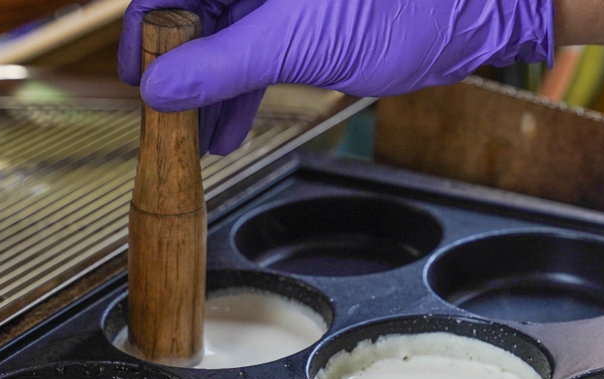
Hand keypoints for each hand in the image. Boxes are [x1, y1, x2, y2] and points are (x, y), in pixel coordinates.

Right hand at [118, 0, 553, 154]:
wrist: (469, 8)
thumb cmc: (397, 7)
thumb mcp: (294, 41)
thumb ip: (221, 65)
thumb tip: (158, 90)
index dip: (143, 31)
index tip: (135, 79)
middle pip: (191, 14)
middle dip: (179, 71)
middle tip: (167, 120)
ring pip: (222, 40)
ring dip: (209, 92)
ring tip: (198, 139)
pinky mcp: (300, 20)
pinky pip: (253, 54)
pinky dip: (240, 92)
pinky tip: (226, 131)